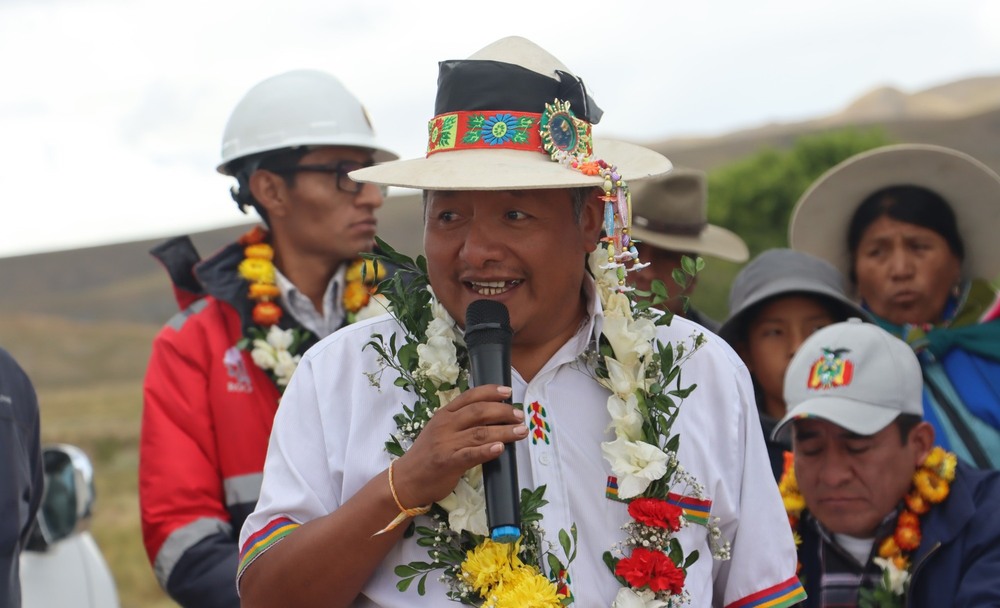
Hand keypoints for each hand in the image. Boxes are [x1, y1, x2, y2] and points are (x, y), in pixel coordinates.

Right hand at [392, 385, 525, 507]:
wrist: (406, 480)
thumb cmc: (427, 455)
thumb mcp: (440, 431)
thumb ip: (460, 422)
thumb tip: (492, 415)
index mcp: (444, 414)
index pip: (469, 396)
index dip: (490, 392)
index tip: (508, 391)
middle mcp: (445, 425)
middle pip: (479, 412)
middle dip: (503, 412)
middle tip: (520, 416)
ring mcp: (446, 444)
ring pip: (480, 433)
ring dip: (504, 431)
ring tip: (520, 431)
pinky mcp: (448, 463)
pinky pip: (471, 454)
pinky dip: (487, 450)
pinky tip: (501, 448)